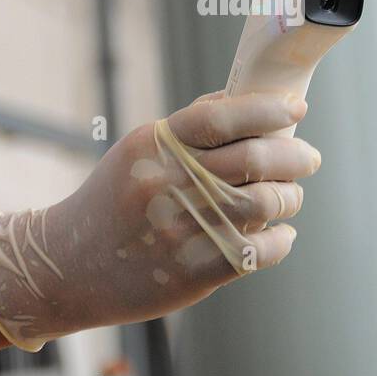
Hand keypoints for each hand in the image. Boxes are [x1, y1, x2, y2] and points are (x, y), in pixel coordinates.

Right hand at [0, 91, 319, 349]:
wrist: (67, 265)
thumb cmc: (113, 199)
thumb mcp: (138, 150)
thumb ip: (189, 128)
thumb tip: (247, 101)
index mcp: (155, 146)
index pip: (223, 116)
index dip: (269, 109)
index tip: (298, 108)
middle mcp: (168, 184)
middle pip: (253, 159)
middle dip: (295, 155)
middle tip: (309, 157)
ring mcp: (179, 231)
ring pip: (262, 204)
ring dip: (290, 197)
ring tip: (292, 196)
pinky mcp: (190, 273)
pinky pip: (255, 252)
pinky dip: (280, 240)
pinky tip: (281, 234)